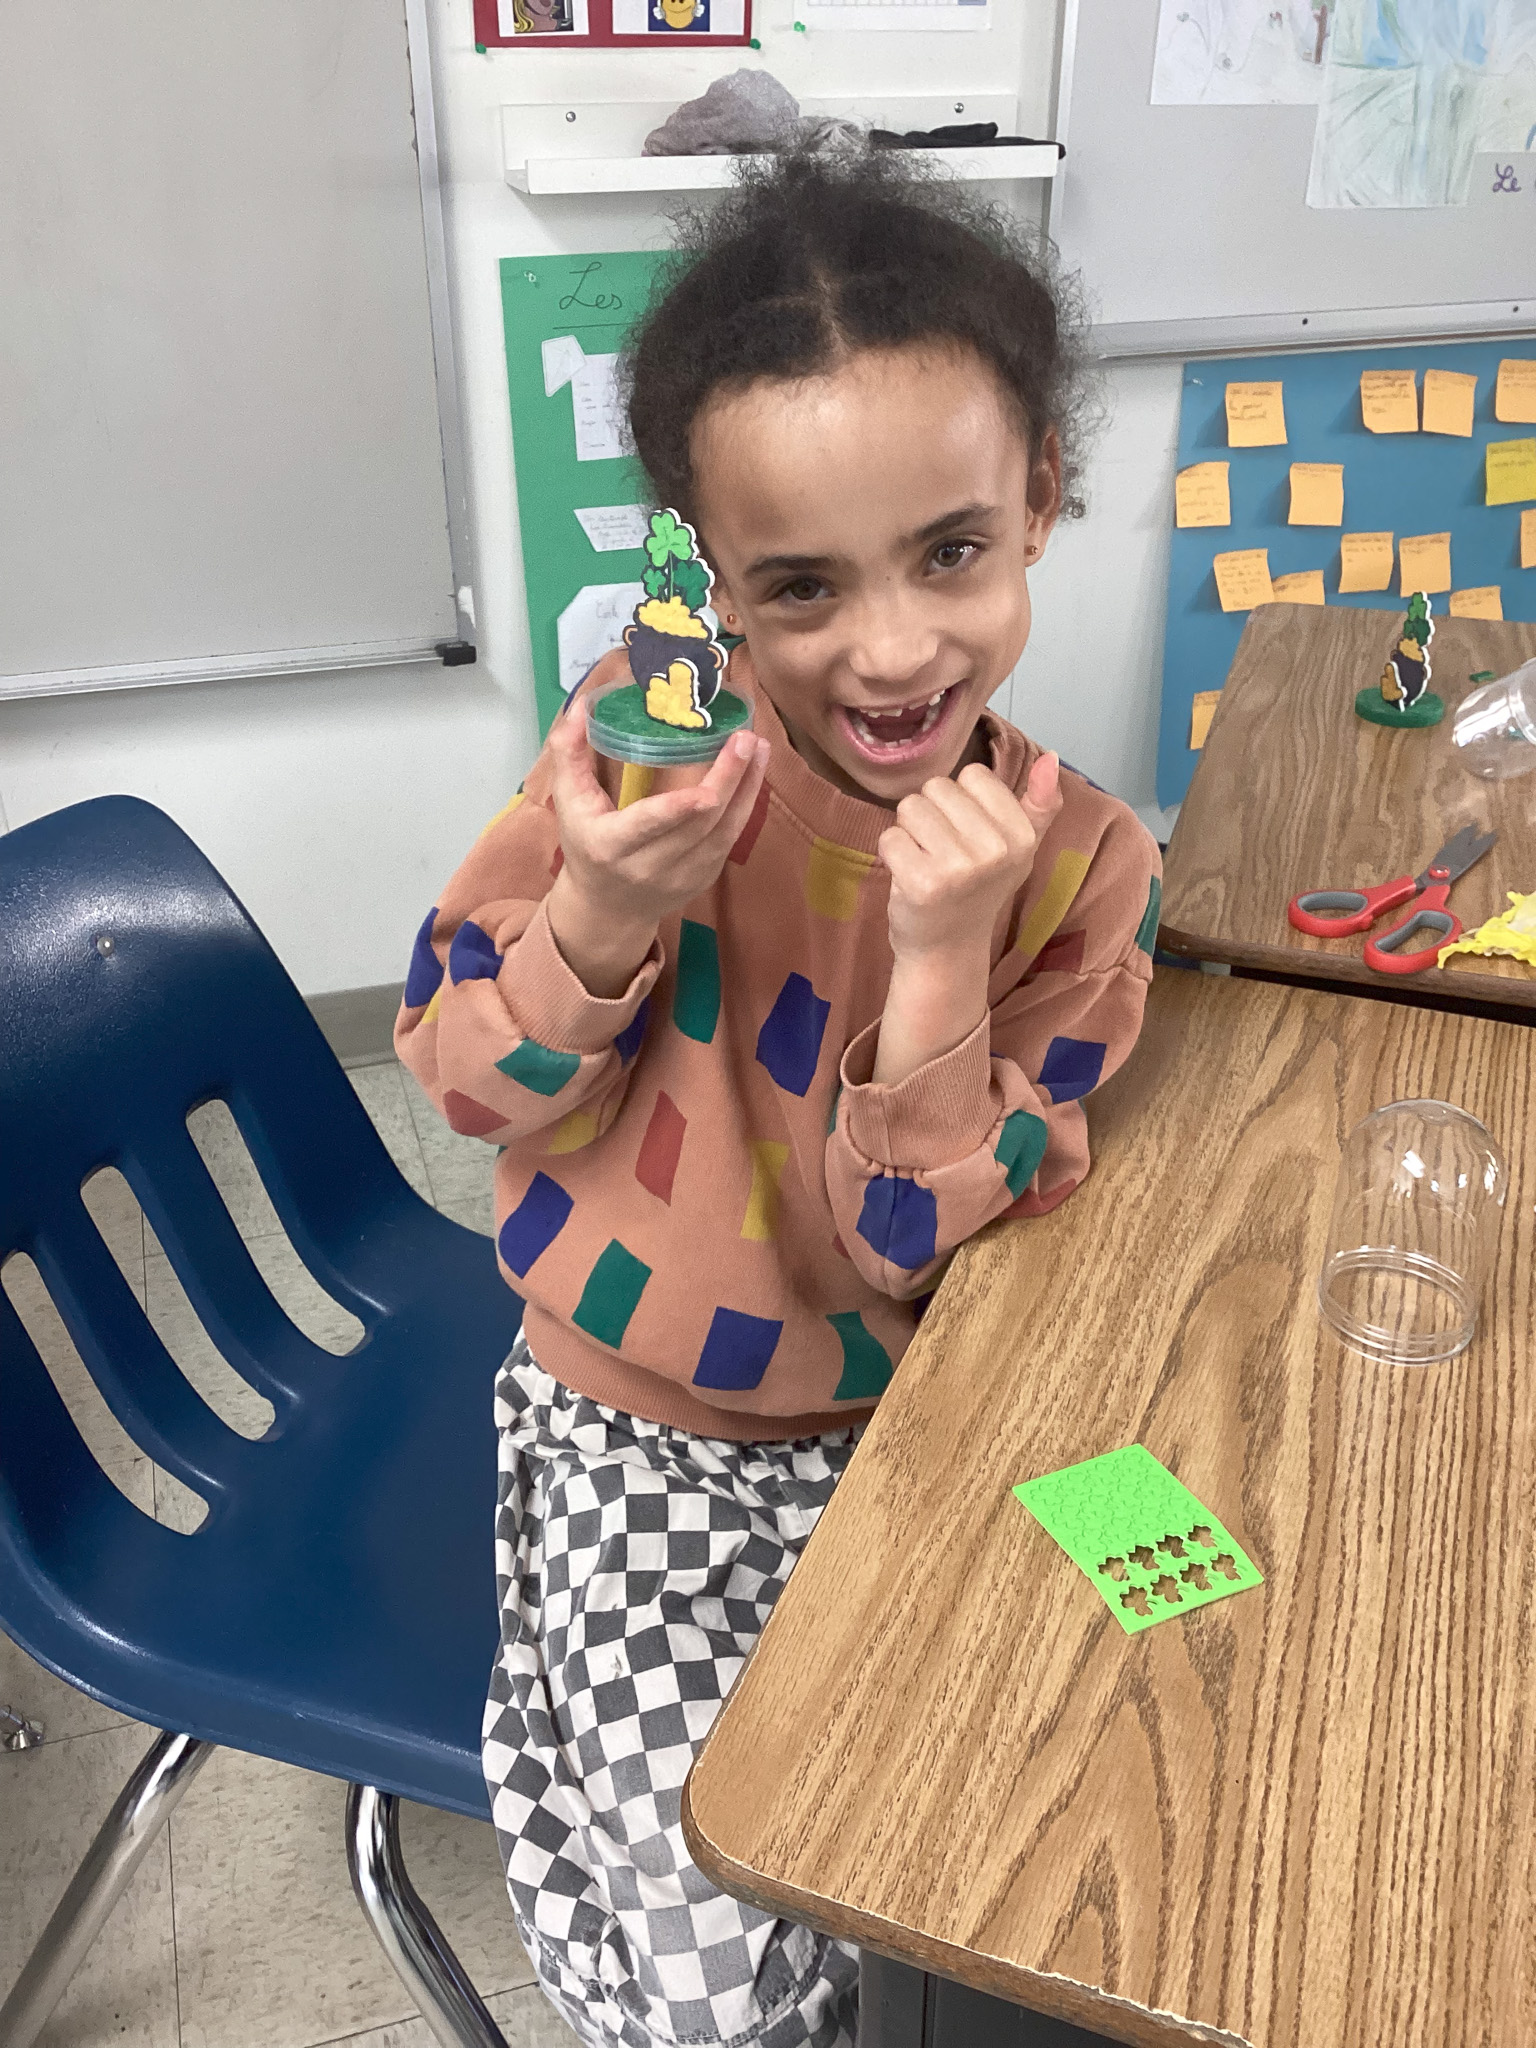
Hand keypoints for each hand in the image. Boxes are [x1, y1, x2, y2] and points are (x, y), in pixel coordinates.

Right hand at [544, 712, 770, 997]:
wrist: (608, 908)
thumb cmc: (585, 844)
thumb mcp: (568, 801)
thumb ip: (569, 752)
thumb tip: (583, 704)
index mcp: (612, 845)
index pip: (649, 825)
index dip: (678, 809)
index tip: (707, 790)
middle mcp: (650, 866)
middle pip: (699, 823)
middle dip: (727, 779)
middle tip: (745, 738)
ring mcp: (683, 876)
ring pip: (725, 831)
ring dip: (747, 787)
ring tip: (758, 747)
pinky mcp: (705, 878)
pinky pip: (731, 838)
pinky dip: (747, 804)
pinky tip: (754, 773)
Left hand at [879, 753, 1061, 964]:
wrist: (949, 948)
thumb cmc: (980, 889)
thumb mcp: (1019, 847)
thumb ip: (1040, 804)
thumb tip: (1050, 757)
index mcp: (1022, 835)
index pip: (973, 774)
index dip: (962, 801)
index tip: (968, 834)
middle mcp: (996, 850)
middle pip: (937, 787)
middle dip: (932, 814)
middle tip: (943, 851)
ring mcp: (959, 869)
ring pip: (910, 807)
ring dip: (909, 831)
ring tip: (926, 860)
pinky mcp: (923, 884)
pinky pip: (890, 837)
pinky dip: (892, 853)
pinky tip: (909, 876)